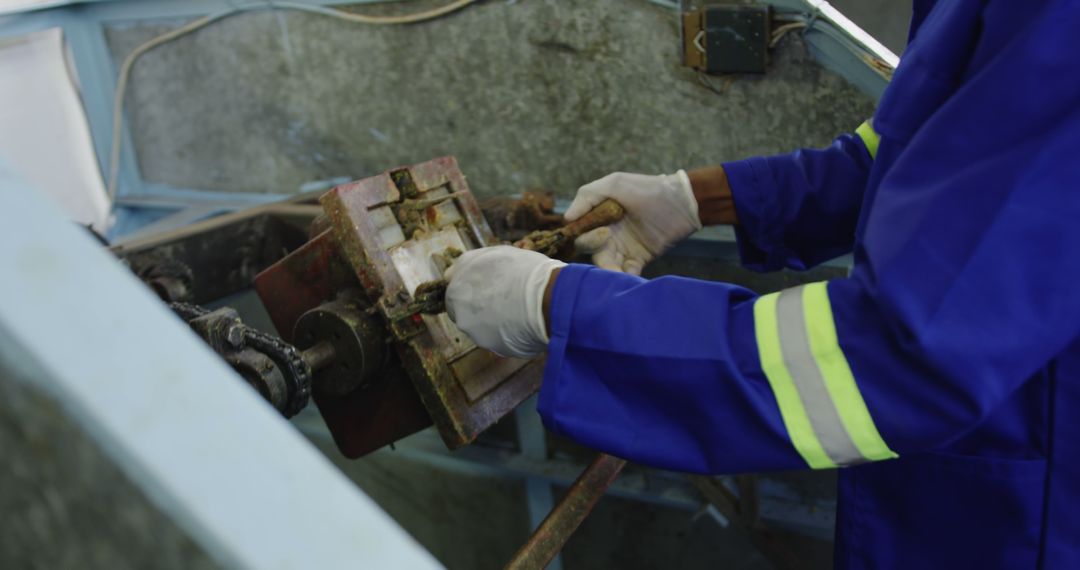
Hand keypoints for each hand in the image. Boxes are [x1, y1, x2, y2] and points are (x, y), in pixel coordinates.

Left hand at [444, 246, 565, 358]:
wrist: (547, 299)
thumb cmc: (525, 271)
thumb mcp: (494, 255)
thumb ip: (470, 265)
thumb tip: (452, 274)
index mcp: (458, 283)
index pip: (455, 291)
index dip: (472, 289)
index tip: (487, 289)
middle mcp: (459, 308)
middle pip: (465, 311)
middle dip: (479, 308)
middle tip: (504, 302)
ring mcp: (473, 330)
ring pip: (480, 327)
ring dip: (493, 322)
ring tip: (517, 313)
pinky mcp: (490, 346)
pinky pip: (496, 340)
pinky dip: (505, 335)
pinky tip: (522, 326)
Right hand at [568, 171, 701, 274]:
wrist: (683, 202)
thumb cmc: (647, 189)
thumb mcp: (615, 184)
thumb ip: (587, 196)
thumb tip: (566, 218)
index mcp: (598, 217)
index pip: (581, 233)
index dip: (586, 237)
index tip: (604, 232)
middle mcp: (608, 234)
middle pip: (592, 252)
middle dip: (597, 253)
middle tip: (609, 240)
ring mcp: (623, 248)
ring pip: (607, 266)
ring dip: (609, 271)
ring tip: (618, 273)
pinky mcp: (639, 259)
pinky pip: (627, 273)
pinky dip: (625, 278)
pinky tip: (630, 278)